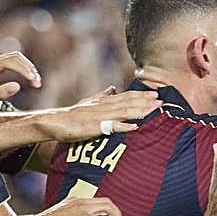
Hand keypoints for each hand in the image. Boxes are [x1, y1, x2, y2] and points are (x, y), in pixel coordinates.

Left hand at [0, 52, 41, 112]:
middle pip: (15, 57)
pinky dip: (21, 69)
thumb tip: (17, 86)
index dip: (24, 70)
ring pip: (14, 58)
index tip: (34, 82)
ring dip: (27, 68)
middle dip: (29, 68)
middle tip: (37, 83)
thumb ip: (0, 93)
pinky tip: (28, 79)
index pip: (10, 62)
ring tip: (36, 82)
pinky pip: (11, 62)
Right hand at [37, 88, 161, 142]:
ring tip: (154, 110)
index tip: (156, 94)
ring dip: (140, 111)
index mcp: (104, 101)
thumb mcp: (89, 102)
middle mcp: (104, 106)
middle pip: (128, 102)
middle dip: (145, 102)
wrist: (55, 122)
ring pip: (123, 112)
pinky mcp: (93, 127)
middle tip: (161, 101)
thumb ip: (103, 95)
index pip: (126, 96)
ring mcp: (99, 116)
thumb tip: (113, 88)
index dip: (141, 95)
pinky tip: (135, 127)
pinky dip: (123, 126)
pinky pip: (110, 126)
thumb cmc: (72, 114)